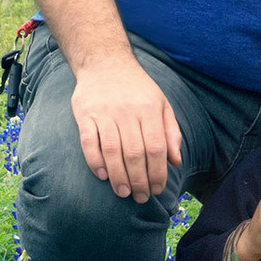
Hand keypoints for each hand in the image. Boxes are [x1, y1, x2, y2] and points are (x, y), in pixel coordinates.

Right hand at [71, 53, 182, 200]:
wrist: (106, 63)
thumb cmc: (138, 89)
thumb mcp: (162, 104)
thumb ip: (170, 132)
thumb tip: (176, 161)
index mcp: (150, 109)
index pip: (156, 147)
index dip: (158, 172)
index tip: (157, 189)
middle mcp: (128, 111)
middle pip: (135, 152)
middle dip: (139, 179)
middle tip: (140, 197)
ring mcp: (105, 112)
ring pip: (113, 150)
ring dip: (118, 176)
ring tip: (123, 193)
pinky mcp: (84, 113)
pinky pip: (88, 141)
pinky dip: (95, 160)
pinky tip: (102, 175)